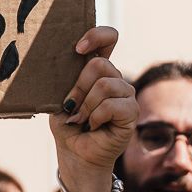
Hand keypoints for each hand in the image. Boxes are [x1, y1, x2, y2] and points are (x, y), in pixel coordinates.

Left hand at [49, 27, 131, 191]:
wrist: (75, 155)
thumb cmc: (68, 127)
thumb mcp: (60, 99)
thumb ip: (67, 80)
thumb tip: (70, 64)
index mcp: (98, 70)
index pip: (108, 38)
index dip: (96, 35)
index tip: (78, 48)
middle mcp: (115, 79)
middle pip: (100, 64)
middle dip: (79, 88)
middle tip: (71, 107)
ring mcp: (126, 94)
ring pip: (105, 85)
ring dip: (86, 106)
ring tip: (81, 120)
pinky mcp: (131, 112)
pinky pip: (112, 104)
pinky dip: (96, 116)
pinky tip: (93, 126)